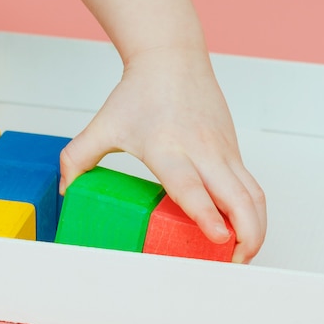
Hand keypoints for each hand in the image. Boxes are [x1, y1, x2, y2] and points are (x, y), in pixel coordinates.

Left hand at [59, 45, 266, 262]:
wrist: (172, 58)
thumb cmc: (138, 92)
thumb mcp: (102, 126)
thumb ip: (76, 159)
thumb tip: (66, 193)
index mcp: (166, 147)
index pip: (191, 186)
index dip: (206, 214)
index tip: (218, 239)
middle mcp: (201, 150)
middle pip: (238, 197)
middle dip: (246, 237)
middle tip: (233, 265)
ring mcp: (223, 150)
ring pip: (254, 194)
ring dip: (256, 228)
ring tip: (243, 254)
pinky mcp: (233, 148)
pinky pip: (251, 185)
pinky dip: (253, 211)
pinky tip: (241, 227)